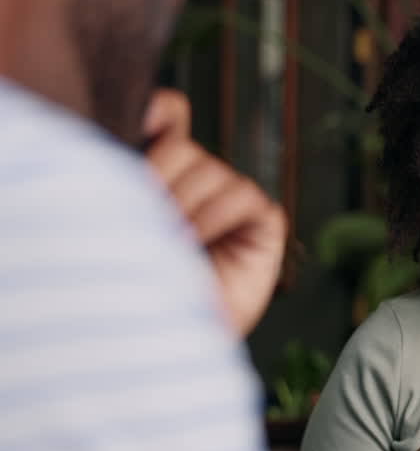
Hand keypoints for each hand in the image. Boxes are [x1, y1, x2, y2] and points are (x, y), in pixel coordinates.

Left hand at [142, 88, 287, 335]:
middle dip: (158, 181)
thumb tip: (150, 121)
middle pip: (182, 147)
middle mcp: (197, 183)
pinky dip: (218, 216)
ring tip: (169, 244)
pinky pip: (244, 196)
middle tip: (145, 222)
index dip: (161, 112)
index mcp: (162, 174)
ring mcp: (232, 201)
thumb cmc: (139, 287)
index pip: (169, 116)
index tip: (144, 124)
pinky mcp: (263, 221)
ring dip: (184, 207)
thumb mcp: (124, 220)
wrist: (166, 339)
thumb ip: (134, 170)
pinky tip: (198, 243)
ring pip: (211, 169)